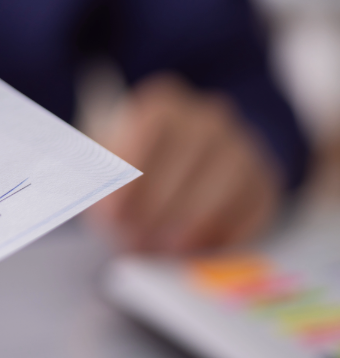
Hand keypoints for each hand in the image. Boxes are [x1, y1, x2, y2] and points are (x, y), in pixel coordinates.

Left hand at [87, 74, 280, 254]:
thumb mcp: (102, 163)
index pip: (149, 124)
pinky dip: (227, 233)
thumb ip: (93, 175)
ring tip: (164, 248)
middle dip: (159, 202)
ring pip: (227, 180)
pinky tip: (198, 251)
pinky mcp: (264, 181)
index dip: (130, 168)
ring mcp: (242, 147)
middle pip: (190, 152)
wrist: (185, 167)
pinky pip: (254, 206)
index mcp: (162, 105)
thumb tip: (93, 200)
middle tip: (135, 238)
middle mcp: (207, 118)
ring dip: (194, 220)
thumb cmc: (132, 170)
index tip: (111, 212)